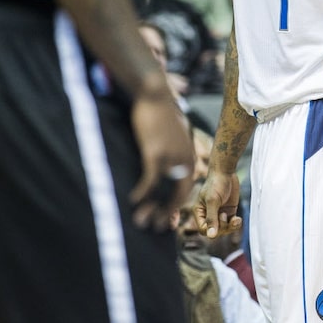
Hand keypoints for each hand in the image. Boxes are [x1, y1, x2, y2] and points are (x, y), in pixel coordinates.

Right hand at [129, 93, 194, 230]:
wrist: (155, 93)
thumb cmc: (161, 111)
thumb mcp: (174, 132)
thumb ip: (175, 148)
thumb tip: (168, 159)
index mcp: (190, 156)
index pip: (186, 189)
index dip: (176, 207)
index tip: (168, 221)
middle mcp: (184, 160)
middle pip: (178, 195)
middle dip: (166, 214)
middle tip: (156, 228)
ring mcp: (171, 157)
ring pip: (163, 192)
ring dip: (151, 210)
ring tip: (141, 222)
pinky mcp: (155, 153)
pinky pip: (149, 180)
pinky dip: (142, 192)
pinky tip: (133, 201)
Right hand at [195, 170, 241, 238]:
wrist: (226, 172)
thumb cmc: (216, 184)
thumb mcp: (213, 201)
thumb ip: (212, 219)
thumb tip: (211, 236)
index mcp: (200, 212)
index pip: (203, 229)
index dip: (212, 230)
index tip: (221, 220)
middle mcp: (208, 214)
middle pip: (214, 231)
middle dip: (222, 227)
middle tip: (225, 215)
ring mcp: (219, 213)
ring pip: (224, 229)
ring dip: (230, 227)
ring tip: (236, 219)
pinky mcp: (229, 211)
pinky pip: (231, 224)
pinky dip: (235, 223)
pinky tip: (238, 219)